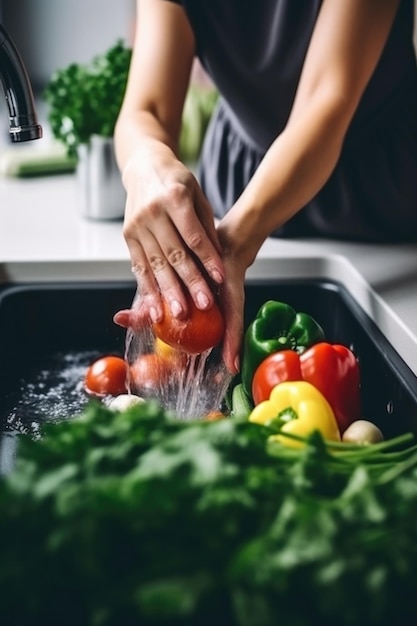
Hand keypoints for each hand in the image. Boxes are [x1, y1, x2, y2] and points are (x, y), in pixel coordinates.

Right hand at [121, 142, 224, 323]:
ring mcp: (137, 225)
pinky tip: (155, 308)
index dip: (207, 258)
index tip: (221, 278)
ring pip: (155, 264)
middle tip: (204, 304)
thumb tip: (216, 260)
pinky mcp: (128, 236)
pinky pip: (139, 266)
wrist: (143, 166)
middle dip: (190, 282)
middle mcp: (152, 212)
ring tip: (180, 314)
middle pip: (175, 253)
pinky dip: (148, 289)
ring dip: (168, 292)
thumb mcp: (197, 196)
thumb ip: (206, 227)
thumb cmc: (177, 181)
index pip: (193, 235)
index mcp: (174, 198)